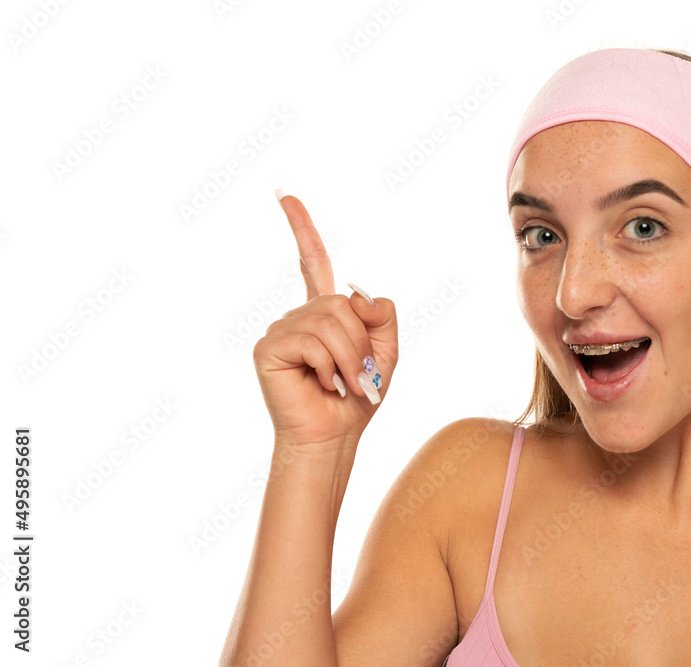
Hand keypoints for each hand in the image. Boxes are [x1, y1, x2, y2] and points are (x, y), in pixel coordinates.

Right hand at [252, 192, 397, 454]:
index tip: (285, 196)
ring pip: (330, 322)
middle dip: (360, 342)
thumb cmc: (356, 398)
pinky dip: (327, 366)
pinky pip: (311, 341)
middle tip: (358, 375)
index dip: (302, 229)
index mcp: (323, 313)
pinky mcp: (268, 348)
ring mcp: (281, 330)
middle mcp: (298, 316)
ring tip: (341, 382)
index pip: (313, 263)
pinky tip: (320, 383)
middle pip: (342, 303)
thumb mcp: (385, 353)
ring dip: (348, 358)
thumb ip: (382, 317)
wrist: (333, 436)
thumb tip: (360, 293)